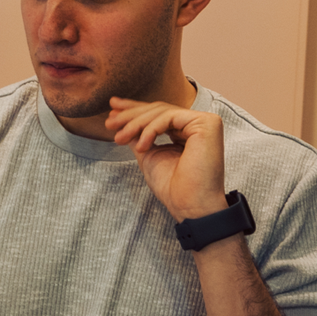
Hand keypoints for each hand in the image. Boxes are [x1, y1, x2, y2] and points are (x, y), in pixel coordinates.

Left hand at [105, 98, 227, 222]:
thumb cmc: (173, 187)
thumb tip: (122, 120)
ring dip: (136, 123)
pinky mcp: (207, 124)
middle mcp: (197, 124)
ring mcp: (204, 122)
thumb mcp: (149, 155)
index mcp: (186, 131)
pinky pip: (170, 117)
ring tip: (120, 138)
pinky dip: (151, 129)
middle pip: (159, 109)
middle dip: (131, 115)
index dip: (134, 110)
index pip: (158, 114)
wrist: (189, 206)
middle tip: (109, 123)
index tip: (111, 110)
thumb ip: (139, 136)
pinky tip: (141, 145)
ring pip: (162, 111)